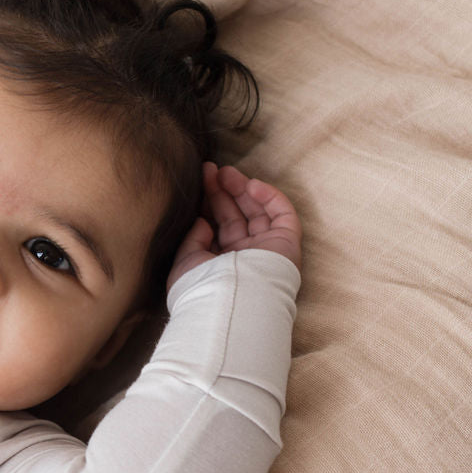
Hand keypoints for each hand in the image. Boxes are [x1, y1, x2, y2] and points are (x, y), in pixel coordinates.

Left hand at [168, 162, 301, 290]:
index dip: (210, 202)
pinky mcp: (287, 243)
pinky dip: (270, 196)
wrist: (230, 302)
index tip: (199, 180)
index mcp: (221, 263)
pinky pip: (283, 213)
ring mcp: (266, 249)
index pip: (218, 226)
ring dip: (243, 189)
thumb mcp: (186, 262)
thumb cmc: (202, 287)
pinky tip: (251, 185)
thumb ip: (193, 239)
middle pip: (236, 216)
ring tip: (225, 172)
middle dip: (223, 191)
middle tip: (210, 170)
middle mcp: (244, 256)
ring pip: (258, 211)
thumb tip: (201, 220)